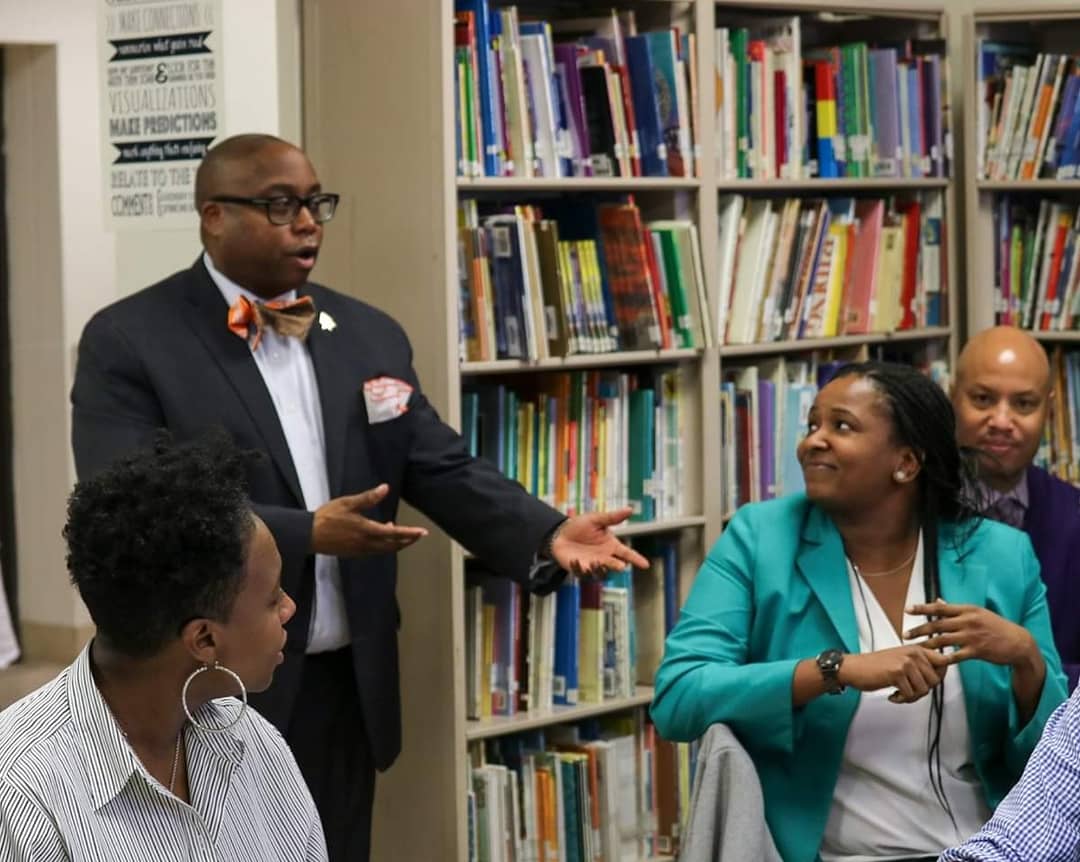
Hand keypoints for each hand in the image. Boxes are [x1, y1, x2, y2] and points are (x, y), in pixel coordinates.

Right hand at [311, 484, 427, 556]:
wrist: (309, 534)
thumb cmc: (327, 516)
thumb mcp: (348, 503)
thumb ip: (368, 497)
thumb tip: (385, 488)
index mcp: (366, 530)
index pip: (394, 534)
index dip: (410, 533)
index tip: (422, 532)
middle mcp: (366, 543)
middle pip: (393, 545)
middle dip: (407, 541)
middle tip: (418, 535)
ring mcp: (360, 550)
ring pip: (385, 550)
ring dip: (396, 543)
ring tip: (403, 534)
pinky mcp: (354, 553)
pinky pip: (375, 551)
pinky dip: (384, 545)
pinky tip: (383, 535)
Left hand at [550, 508, 649, 576]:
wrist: (559, 535)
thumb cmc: (579, 526)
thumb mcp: (595, 519)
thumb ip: (612, 517)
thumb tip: (630, 509)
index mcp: (611, 545)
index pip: (627, 553)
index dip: (636, 559)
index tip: (645, 565)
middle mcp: (605, 557)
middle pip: (616, 565)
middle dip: (618, 566)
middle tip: (619, 565)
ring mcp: (593, 565)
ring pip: (602, 573)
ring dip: (601, 569)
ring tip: (595, 562)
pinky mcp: (581, 570)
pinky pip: (584, 574)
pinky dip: (580, 568)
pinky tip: (575, 560)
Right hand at [838, 645, 950, 703]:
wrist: (853, 667)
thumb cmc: (876, 666)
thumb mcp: (901, 659)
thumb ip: (920, 664)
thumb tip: (940, 676)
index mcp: (916, 649)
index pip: (944, 661)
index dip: (940, 675)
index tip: (928, 682)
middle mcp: (913, 653)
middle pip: (936, 680)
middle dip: (923, 690)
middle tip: (909, 691)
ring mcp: (905, 663)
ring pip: (924, 690)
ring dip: (911, 697)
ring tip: (899, 693)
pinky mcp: (897, 673)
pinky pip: (911, 695)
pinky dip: (901, 699)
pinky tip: (892, 695)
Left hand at [906, 599, 1039, 668]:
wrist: (1019, 642)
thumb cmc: (996, 626)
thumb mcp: (978, 613)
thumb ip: (957, 609)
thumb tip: (938, 600)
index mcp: (967, 609)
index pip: (940, 607)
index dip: (922, 608)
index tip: (907, 610)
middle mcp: (968, 621)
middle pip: (937, 624)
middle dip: (919, 629)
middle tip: (904, 634)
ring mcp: (972, 636)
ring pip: (943, 640)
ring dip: (927, 645)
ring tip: (914, 648)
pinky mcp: (977, 651)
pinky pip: (956, 655)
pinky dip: (944, 658)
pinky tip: (933, 662)